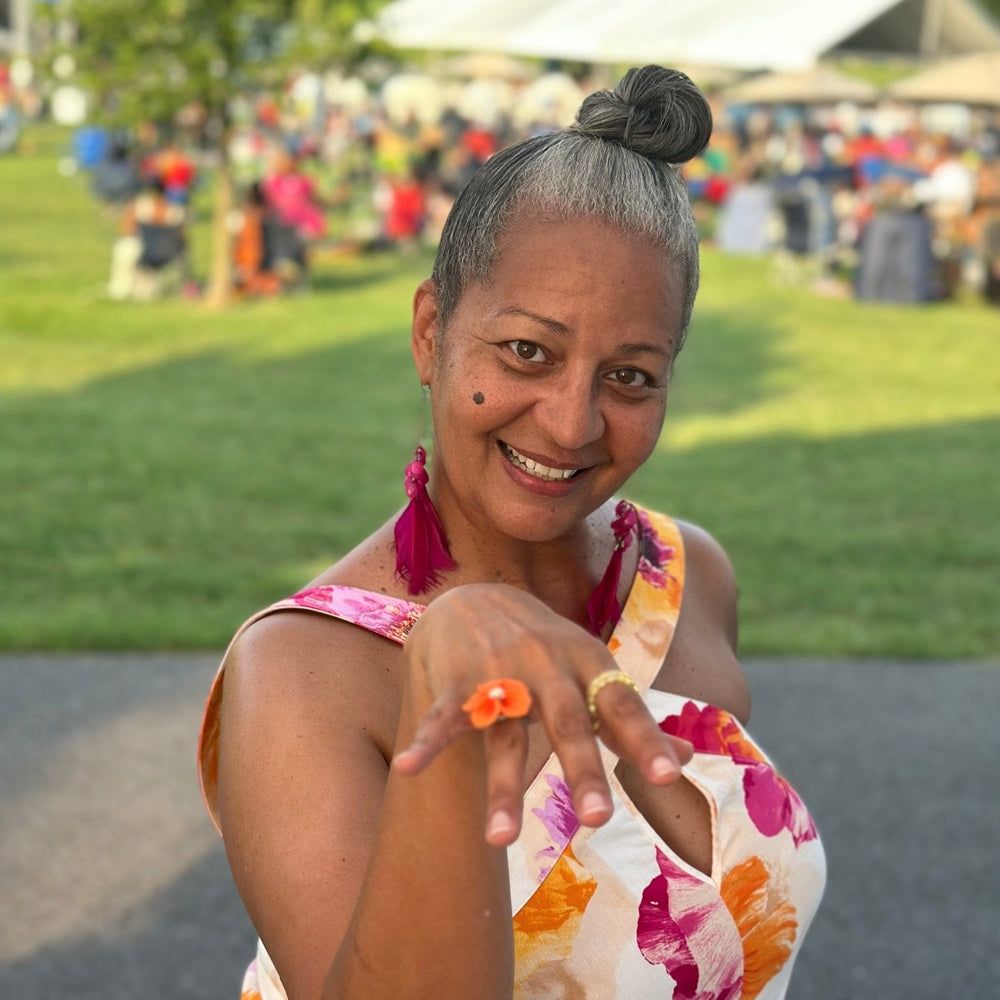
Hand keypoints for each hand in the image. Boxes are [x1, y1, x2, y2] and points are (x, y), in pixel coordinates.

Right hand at [393, 584, 692, 846]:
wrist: (477, 597)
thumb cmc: (545, 648)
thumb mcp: (591, 671)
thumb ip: (629, 720)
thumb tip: (688, 761)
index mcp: (587, 662)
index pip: (622, 703)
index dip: (646, 738)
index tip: (671, 777)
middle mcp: (547, 664)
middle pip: (567, 721)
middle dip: (581, 767)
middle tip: (597, 820)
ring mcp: (500, 671)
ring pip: (504, 734)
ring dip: (502, 785)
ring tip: (500, 840)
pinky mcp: (458, 680)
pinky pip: (444, 716)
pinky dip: (428, 741)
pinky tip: (411, 768)